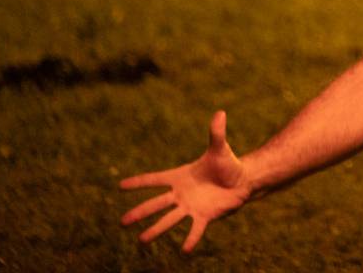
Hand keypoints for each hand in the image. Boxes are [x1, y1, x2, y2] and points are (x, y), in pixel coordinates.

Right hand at [120, 111, 251, 252]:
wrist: (242, 180)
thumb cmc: (227, 164)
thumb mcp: (220, 148)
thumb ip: (217, 133)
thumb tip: (220, 112)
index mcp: (180, 177)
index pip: (155, 179)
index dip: (139, 182)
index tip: (120, 185)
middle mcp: (181, 194)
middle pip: (156, 203)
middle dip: (139, 212)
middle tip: (122, 222)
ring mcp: (191, 207)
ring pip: (169, 220)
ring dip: (156, 230)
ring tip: (142, 240)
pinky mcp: (204, 216)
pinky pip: (195, 229)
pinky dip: (191, 239)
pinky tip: (185, 250)